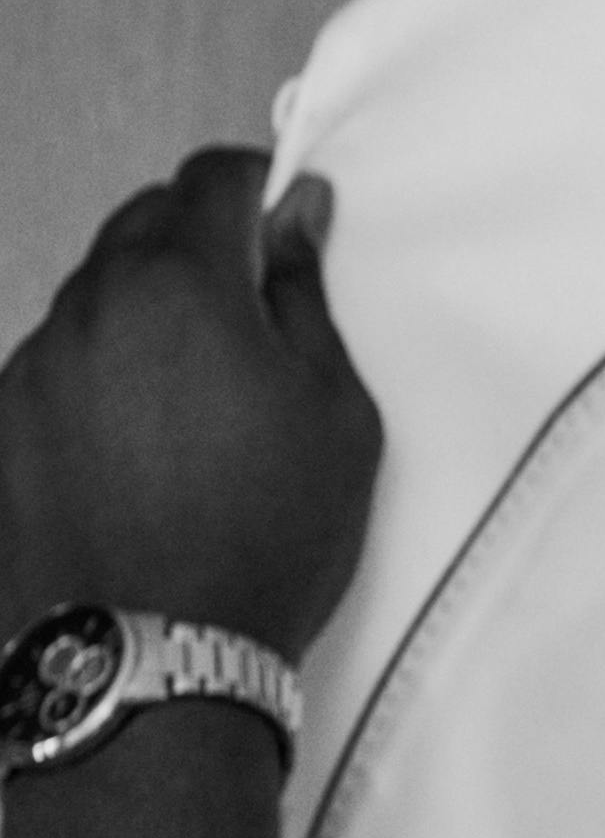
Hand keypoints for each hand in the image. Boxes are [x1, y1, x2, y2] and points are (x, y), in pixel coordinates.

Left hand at [0, 146, 382, 660]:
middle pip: (143, 224)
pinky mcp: (6, 423)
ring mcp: (35, 364)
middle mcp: (91, 306)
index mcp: (182, 285)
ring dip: (146, 311)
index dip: (259, 185)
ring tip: (195, 392)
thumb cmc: (261, 542)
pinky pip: (58, 361)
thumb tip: (294, 226)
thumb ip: (308, 299)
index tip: (286, 214)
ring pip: (95, 294)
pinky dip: (101, 372)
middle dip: (199, 241)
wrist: (157, 658)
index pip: (212, 179)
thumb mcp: (338, 416)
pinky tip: (141, 439)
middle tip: (250, 304)